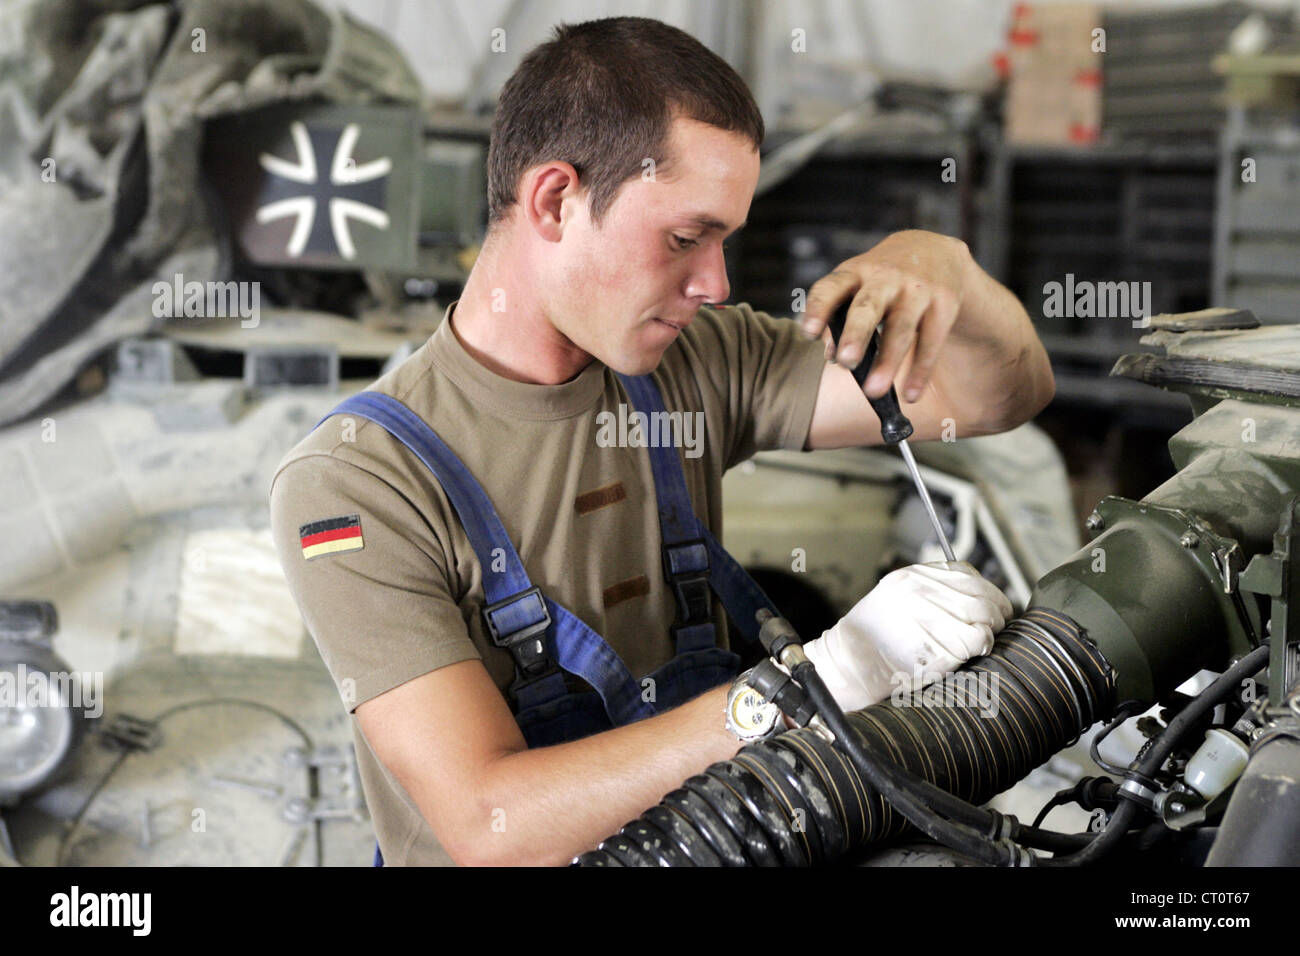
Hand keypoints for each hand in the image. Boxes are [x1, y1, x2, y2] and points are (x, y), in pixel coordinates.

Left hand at [800, 231, 971, 402]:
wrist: (935, 251)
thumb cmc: (881, 280)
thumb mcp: (856, 287)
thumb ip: (838, 318)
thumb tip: (830, 354)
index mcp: (855, 273)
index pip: (831, 288)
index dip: (819, 308)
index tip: (809, 333)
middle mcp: (885, 278)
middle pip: (868, 306)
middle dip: (856, 334)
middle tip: (846, 362)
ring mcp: (917, 289)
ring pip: (902, 327)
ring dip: (888, 361)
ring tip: (873, 391)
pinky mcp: (944, 303)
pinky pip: (932, 341)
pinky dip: (921, 370)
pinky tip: (910, 394)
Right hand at [803, 561, 1012, 712]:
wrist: (848, 665)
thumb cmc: (868, 642)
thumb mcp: (893, 601)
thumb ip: (926, 595)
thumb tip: (967, 601)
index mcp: (912, 576)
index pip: (965, 572)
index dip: (983, 589)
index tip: (988, 603)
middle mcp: (924, 589)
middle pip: (981, 591)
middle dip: (996, 609)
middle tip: (996, 624)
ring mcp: (934, 613)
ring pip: (986, 612)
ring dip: (992, 627)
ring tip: (984, 640)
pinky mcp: (943, 641)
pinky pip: (981, 637)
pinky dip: (985, 644)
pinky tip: (976, 651)